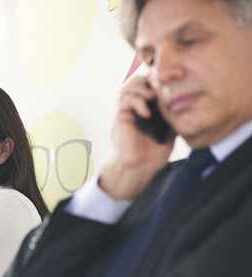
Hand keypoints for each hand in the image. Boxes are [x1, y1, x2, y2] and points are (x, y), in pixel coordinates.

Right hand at [100, 75, 174, 199]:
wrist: (140, 168)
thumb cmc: (154, 153)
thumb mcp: (171, 129)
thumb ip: (174, 113)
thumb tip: (188, 98)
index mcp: (148, 107)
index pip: (151, 83)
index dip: (161, 77)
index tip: (177, 76)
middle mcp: (136, 106)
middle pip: (139, 79)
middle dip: (151, 79)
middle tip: (162, 86)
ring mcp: (126, 111)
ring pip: (130, 86)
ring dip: (143, 88)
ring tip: (153, 97)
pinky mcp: (120, 117)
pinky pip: (125, 101)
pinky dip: (137, 102)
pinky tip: (147, 113)